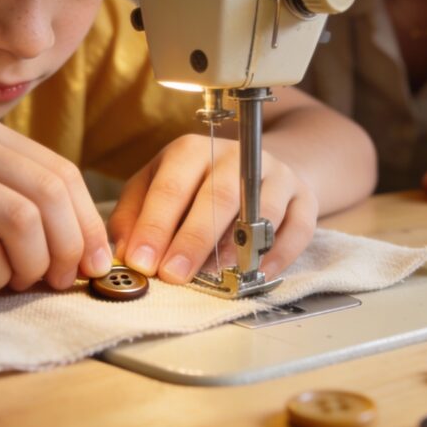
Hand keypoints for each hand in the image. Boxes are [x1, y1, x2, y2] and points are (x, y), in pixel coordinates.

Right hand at [0, 113, 111, 290]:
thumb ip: (7, 200)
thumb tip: (78, 247)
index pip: (60, 171)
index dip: (87, 222)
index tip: (95, 263)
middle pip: (49, 195)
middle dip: (70, 248)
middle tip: (63, 281)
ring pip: (22, 222)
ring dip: (34, 266)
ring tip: (20, 282)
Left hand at [107, 134, 316, 283]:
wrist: (256, 170)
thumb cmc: (196, 185)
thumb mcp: (156, 187)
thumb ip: (134, 216)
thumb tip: (121, 252)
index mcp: (191, 150)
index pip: (171, 186)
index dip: (155, 226)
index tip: (143, 262)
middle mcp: (235, 156)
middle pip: (216, 196)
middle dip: (192, 240)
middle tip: (173, 275)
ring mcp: (274, 174)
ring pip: (259, 209)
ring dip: (237, 247)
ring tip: (217, 275)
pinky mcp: (304, 197)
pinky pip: (298, 228)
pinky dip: (279, 255)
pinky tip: (257, 275)